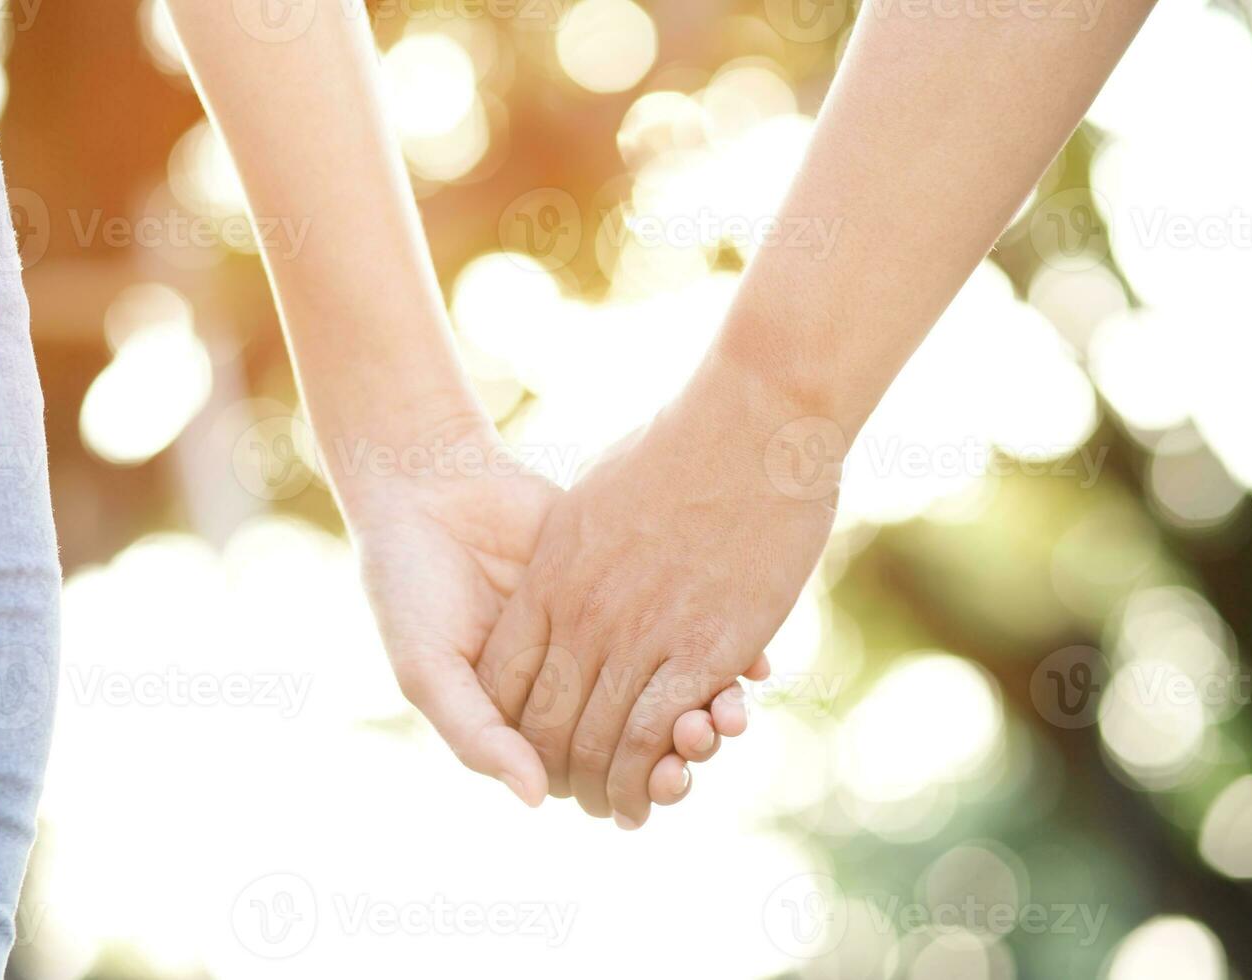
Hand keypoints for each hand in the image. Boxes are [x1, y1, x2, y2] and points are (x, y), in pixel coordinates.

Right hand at [337, 410, 754, 806]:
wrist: (425, 488)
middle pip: (646, 737)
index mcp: (527, 718)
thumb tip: (534, 799)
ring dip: (706, 704)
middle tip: (704, 740)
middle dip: (682, 748)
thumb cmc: (409, 589)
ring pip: (672, 685)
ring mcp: (606, 634)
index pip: (598, 773)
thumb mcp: (427, 667)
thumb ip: (476, 735)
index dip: (637, 784)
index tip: (668, 780)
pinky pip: (683, 623)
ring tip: (730, 706)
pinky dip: (720, 646)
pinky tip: (748, 657)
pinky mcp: (629, 586)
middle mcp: (575, 683)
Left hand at [476, 359, 840, 826]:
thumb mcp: (597, 498)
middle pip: (546, 723)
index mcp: (550, 578)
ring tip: (624, 810)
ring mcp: (640, 632)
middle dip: (559, 773)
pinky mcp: (702, 646)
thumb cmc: (678, 446)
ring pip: (603, 740)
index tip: (532, 751)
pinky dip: (656, 769)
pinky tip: (666, 783)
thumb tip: (569, 573)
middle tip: (580, 799)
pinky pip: (660, 730)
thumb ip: (577, 550)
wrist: (747, 419)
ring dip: (612, 786)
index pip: (504, 679)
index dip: (513, 727)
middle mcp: (583, 614)